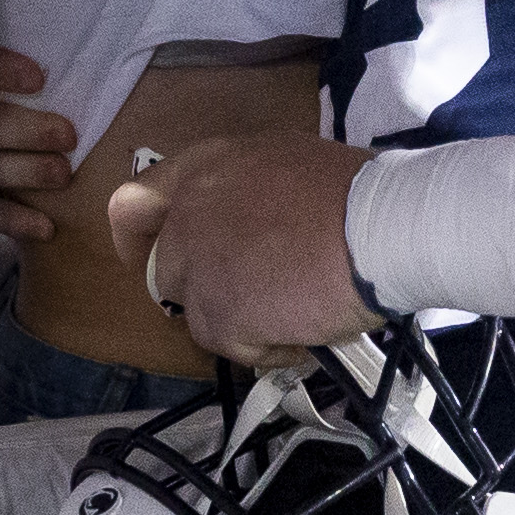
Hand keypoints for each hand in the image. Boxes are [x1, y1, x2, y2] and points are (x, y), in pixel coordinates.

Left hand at [109, 134, 372, 365]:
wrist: (381, 225)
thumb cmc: (351, 192)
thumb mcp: (283, 166)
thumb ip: (245, 194)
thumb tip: (248, 226)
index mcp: (205, 167)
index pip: (133, 205)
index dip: (140, 239)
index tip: (156, 258)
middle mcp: (188, 211)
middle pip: (167, 271)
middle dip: (207, 291)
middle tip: (253, 298)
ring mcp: (197, 264)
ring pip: (200, 315)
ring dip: (244, 321)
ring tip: (298, 312)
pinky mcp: (218, 312)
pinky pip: (233, 346)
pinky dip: (268, 348)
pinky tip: (305, 331)